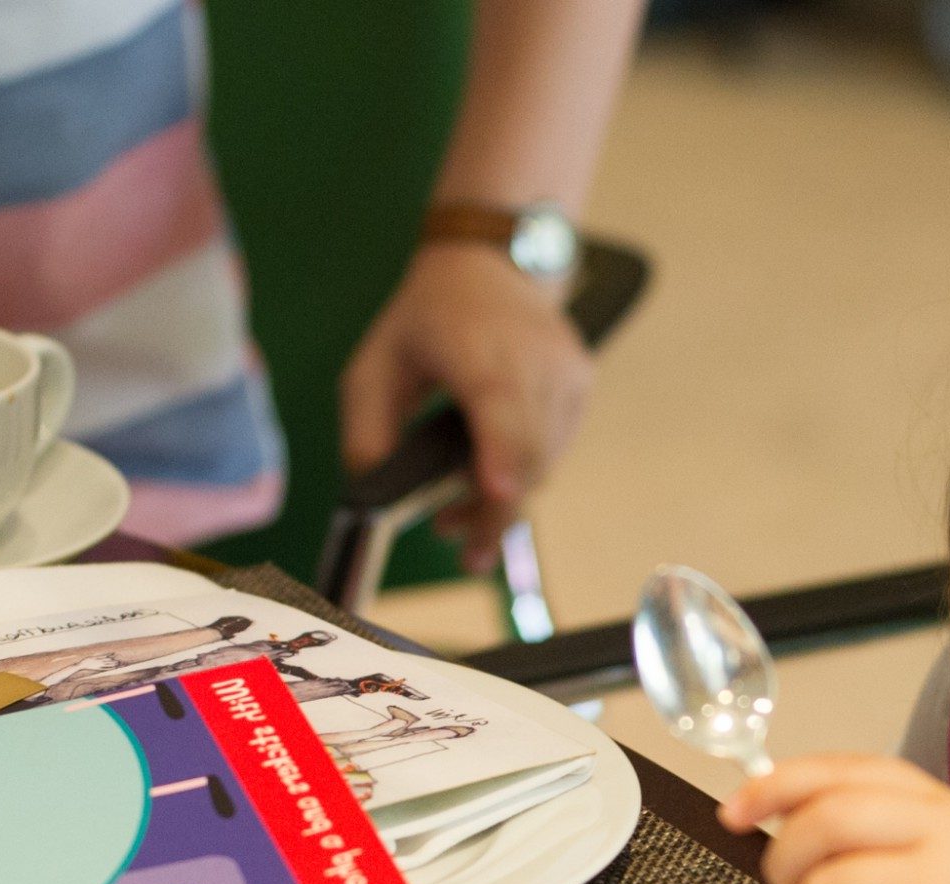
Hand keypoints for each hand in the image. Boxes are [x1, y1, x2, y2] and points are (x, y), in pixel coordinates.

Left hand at [339, 243, 591, 571]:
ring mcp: (567, 371)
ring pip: (546, 461)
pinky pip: (557, 446)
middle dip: (496, 513)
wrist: (490, 265)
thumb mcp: (371, 368)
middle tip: (465, 552)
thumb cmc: (425, 319)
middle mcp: (535, 358)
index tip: (497, 494)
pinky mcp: (582, 382)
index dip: (503, 456)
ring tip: (461, 513)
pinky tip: (492, 469)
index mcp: (477, 348)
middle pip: (529, 455)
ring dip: (509, 498)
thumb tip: (377, 496)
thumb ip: (367, 434)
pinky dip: (525, 468)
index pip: (502, 408)